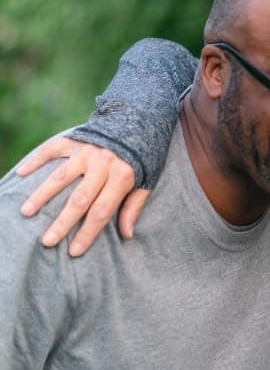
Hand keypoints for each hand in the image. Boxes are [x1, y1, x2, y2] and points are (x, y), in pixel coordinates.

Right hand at [17, 137, 148, 255]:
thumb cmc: (144, 155)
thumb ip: (134, 206)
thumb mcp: (147, 180)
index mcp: (122, 177)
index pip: (102, 211)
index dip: (88, 233)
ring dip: (42, 195)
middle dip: (63, 222)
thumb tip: (127, 234)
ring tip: (26, 212)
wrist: (140, 118)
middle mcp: (102, 165)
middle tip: (47, 241)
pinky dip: (36, 162)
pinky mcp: (75, 139)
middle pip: (79, 199)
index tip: (74, 251)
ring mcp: (86, 151)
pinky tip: (22, 174)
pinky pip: (52, 151)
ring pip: (60, 177)